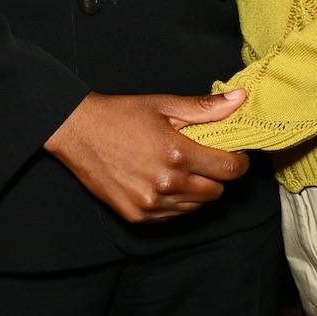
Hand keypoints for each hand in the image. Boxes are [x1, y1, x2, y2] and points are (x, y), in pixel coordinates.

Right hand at [45, 89, 248, 221]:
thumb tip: (239, 99)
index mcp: (178, 154)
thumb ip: (205, 108)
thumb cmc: (120, 115)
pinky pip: (172, 216)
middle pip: (216, 192)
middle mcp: (167, 183)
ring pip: (195, 206)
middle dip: (217, 176)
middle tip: (206, 160)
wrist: (77, 131)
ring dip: (197, 190)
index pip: (229, 170)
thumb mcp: (164, 105)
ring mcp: (151, 203)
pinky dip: (175, 202)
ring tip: (182, 170)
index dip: (238, 162)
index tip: (235, 156)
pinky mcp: (137, 215)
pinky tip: (164, 182)